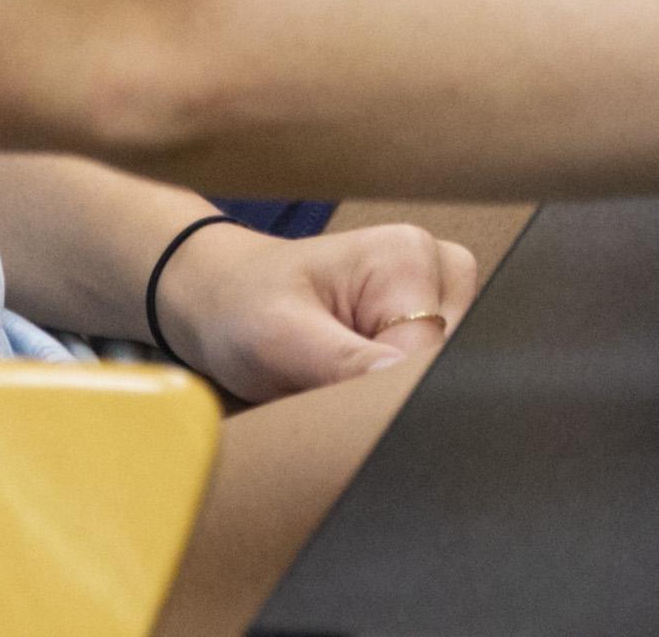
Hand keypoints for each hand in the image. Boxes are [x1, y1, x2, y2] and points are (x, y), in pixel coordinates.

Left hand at [144, 215, 479, 405]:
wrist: (220, 300)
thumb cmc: (243, 306)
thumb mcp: (280, 337)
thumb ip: (344, 360)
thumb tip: (404, 383)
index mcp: (410, 256)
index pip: (428, 355)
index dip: (382, 394)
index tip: (331, 401)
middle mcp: (438, 269)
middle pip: (439, 366)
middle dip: (384, 393)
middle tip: (321, 386)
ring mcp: (438, 297)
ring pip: (434, 377)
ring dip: (383, 395)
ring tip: (329, 377)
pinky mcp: (428, 324)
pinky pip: (422, 377)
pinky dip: (384, 392)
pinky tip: (345, 379)